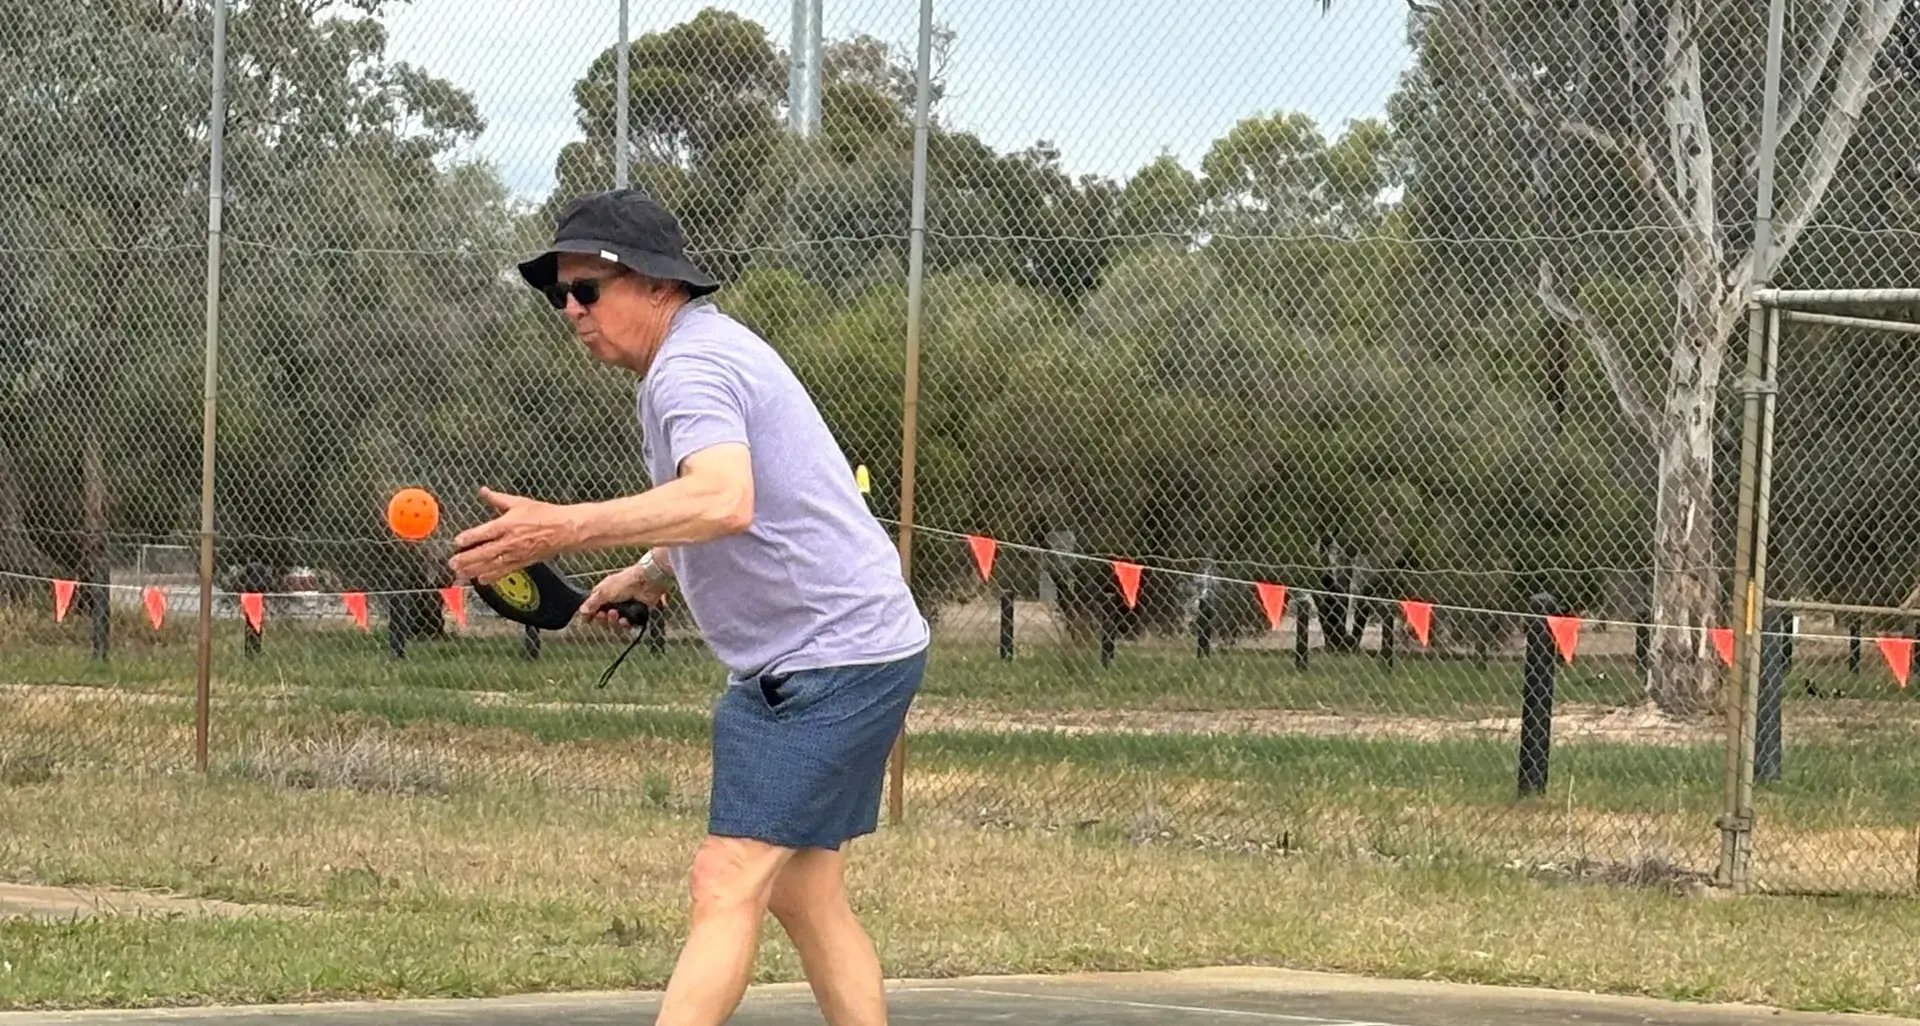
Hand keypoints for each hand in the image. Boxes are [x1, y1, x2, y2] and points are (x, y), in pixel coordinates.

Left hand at [448, 487, 580, 585]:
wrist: (564, 529)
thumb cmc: (544, 514)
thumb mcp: (519, 502)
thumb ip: (498, 498)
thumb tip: (483, 491)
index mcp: (508, 524)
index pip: (484, 532)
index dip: (469, 538)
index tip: (457, 542)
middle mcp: (510, 541)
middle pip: (484, 552)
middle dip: (466, 559)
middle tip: (452, 563)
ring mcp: (516, 553)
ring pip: (491, 564)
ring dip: (474, 570)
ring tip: (460, 574)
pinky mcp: (522, 562)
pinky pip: (504, 571)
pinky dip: (492, 577)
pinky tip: (481, 580)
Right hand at [578, 562, 668, 625]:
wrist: (647, 582)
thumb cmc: (625, 582)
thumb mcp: (604, 592)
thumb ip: (592, 603)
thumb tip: (582, 611)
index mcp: (604, 591)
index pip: (593, 605)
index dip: (591, 613)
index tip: (588, 620)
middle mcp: (614, 599)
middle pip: (603, 616)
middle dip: (603, 618)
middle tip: (604, 615)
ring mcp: (625, 606)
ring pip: (615, 621)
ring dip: (614, 621)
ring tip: (616, 615)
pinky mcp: (635, 612)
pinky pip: (627, 624)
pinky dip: (625, 624)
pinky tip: (625, 621)